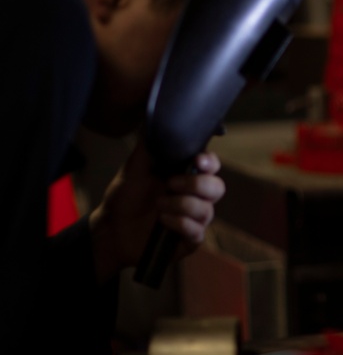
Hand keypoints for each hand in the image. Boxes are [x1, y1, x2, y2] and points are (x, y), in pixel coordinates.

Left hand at [89, 140, 225, 281]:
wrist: (111, 228)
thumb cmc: (125, 196)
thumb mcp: (135, 167)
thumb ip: (149, 144)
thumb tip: (153, 114)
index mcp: (187, 175)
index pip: (212, 165)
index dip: (210, 162)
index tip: (198, 161)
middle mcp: (196, 196)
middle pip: (218, 188)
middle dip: (196, 185)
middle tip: (170, 184)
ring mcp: (195, 219)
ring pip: (207, 211)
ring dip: (181, 205)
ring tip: (159, 205)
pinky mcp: (190, 240)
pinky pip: (197, 232)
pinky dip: (180, 224)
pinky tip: (163, 221)